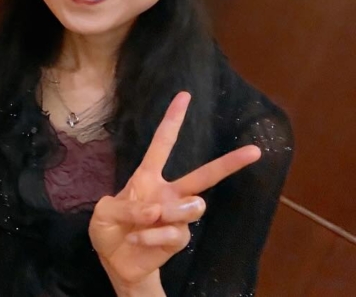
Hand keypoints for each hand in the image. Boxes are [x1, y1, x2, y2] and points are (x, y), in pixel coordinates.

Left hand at [89, 92, 261, 292]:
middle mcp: (168, 193)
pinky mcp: (179, 238)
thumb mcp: (104, 212)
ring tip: (149, 220)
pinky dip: (151, 237)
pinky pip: (174, 233)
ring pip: (192, 206)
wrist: (115, 262)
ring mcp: (176, 216)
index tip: (185, 96)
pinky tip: (138, 240)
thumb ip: (125, 208)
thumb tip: (157, 210)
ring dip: (170, 213)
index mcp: (147, 177)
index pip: (162, 144)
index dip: (172, 120)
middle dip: (229, 164)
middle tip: (253, 152)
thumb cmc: (108, 229)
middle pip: (203, 175)